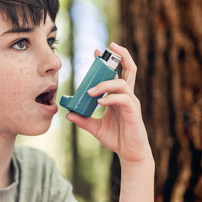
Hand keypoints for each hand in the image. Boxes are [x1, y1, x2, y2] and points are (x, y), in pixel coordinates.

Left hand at [65, 42, 152, 163]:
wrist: (129, 153)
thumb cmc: (116, 138)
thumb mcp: (95, 128)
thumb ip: (82, 120)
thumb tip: (68, 113)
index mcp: (118, 96)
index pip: (116, 72)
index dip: (108, 60)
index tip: (95, 52)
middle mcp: (127, 95)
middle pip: (129, 68)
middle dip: (120, 55)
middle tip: (108, 47)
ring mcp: (131, 102)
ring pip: (122, 83)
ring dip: (105, 84)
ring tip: (90, 92)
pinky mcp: (133, 111)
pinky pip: (123, 99)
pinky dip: (111, 98)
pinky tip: (100, 102)